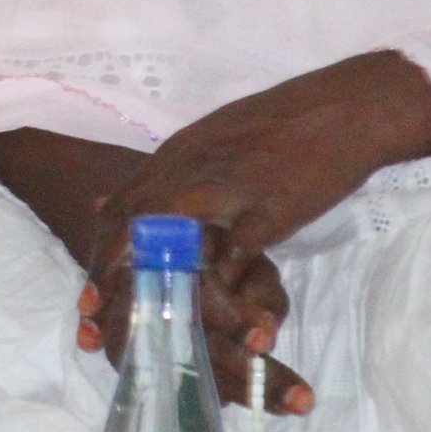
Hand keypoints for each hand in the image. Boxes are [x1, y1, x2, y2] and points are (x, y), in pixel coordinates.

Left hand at [74, 50, 430, 415]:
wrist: (343, 108)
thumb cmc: (280, 125)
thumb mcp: (207, 138)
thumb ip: (160, 174)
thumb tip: (103, 198)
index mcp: (177, 154)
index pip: (121, 206)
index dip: (99, 252)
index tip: (87, 297)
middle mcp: (191, 168)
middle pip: (132, 224)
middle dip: (110, 275)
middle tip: (98, 320)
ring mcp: (229, 187)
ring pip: (173, 237)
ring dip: (155, 282)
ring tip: (147, 322)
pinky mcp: (270, 206)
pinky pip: (237, 251)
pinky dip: (225, 286)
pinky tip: (222, 316)